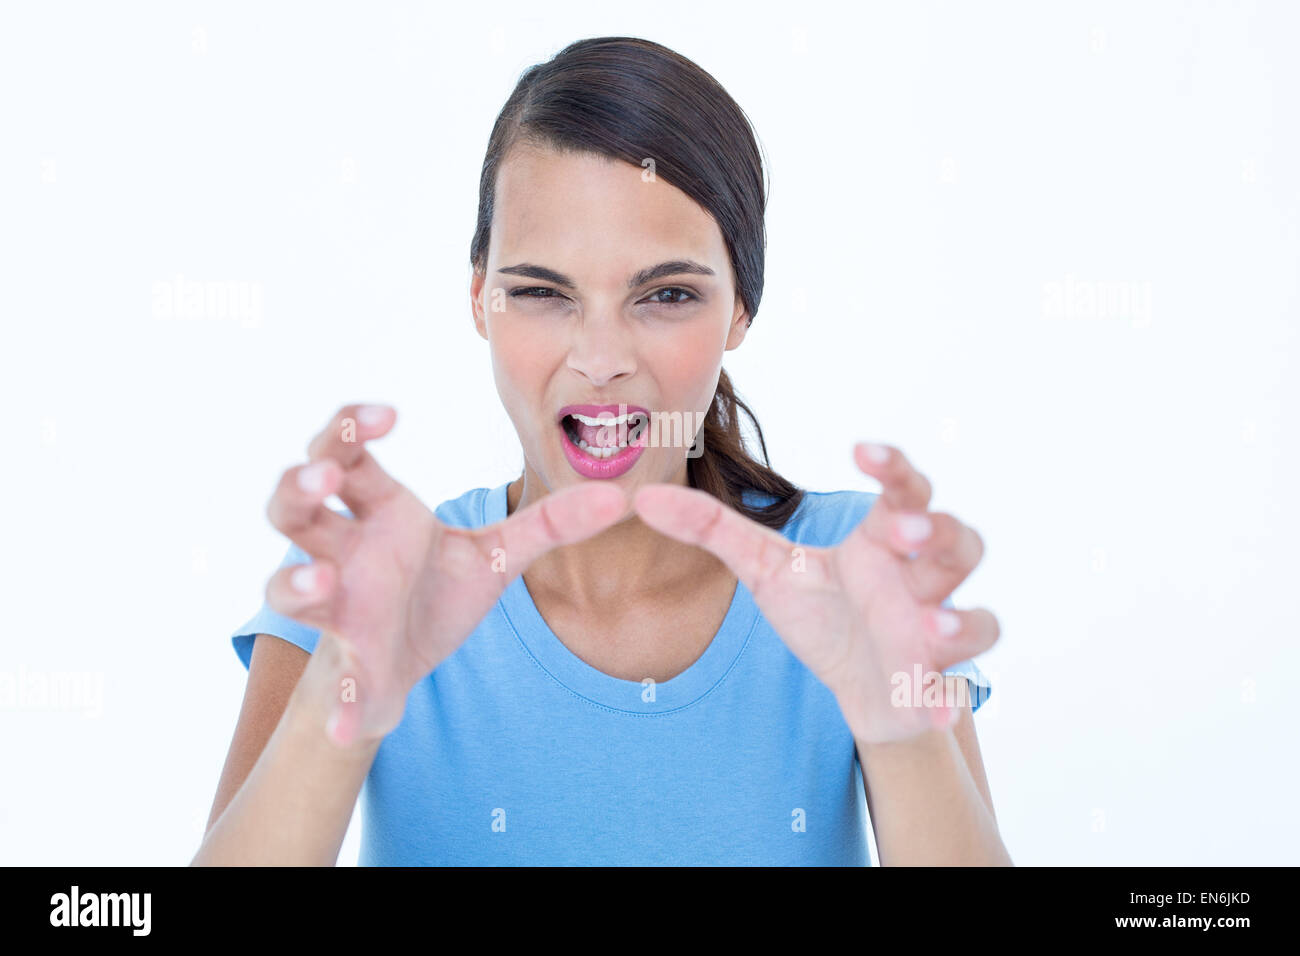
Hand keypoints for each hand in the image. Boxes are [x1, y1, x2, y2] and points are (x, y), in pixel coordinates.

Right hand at [264, 404, 629, 746]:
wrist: (407, 661)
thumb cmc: (437, 591)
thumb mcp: (498, 555)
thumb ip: (552, 525)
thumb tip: (620, 497)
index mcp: (378, 511)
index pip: (348, 452)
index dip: (353, 426)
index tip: (388, 415)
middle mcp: (344, 549)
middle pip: (292, 503)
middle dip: (301, 484)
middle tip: (323, 476)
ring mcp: (335, 605)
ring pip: (285, 583)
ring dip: (295, 580)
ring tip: (320, 579)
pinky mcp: (348, 661)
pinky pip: (334, 684)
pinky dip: (339, 707)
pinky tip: (347, 727)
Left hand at [631, 442, 997, 743]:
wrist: (854, 683)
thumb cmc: (821, 611)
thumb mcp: (763, 569)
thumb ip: (712, 530)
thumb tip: (643, 499)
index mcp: (882, 539)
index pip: (905, 488)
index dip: (893, 466)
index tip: (861, 449)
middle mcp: (919, 578)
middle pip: (957, 541)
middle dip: (937, 533)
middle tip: (904, 532)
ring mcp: (934, 631)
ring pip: (975, 615)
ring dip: (957, 619)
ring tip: (928, 624)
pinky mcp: (933, 684)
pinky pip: (957, 688)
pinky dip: (947, 699)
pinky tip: (933, 707)